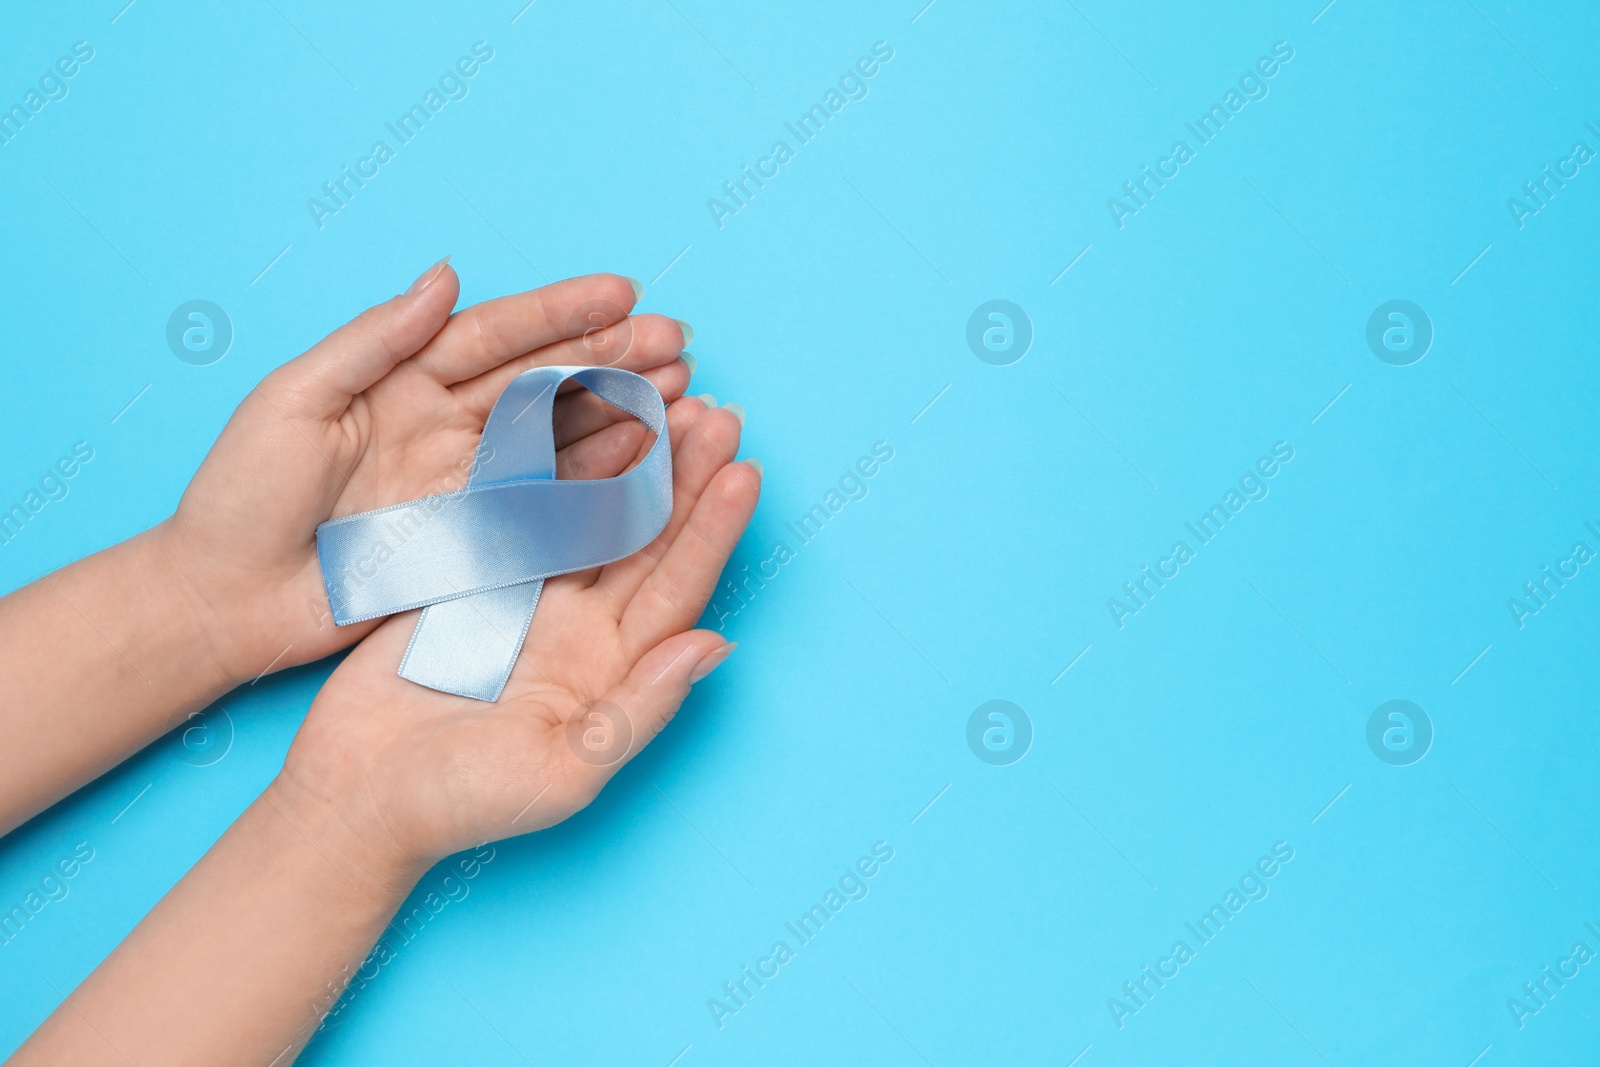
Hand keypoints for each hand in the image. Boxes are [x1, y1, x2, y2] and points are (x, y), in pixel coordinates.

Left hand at [155, 263, 693, 684]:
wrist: (223, 598)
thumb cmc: (240, 493)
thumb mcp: (295, 399)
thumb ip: (374, 340)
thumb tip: (446, 277)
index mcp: (403, 381)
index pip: (496, 338)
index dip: (560, 313)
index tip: (623, 294)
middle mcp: (447, 427)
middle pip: (544, 383)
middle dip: (613, 358)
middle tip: (679, 343)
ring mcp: (467, 486)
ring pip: (561, 441)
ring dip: (622, 415)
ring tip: (683, 394)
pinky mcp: (475, 542)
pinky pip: (549, 508)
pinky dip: (601, 484)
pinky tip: (647, 459)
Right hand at [270, 394, 758, 867]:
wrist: (354, 797)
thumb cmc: (461, 803)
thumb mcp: (564, 772)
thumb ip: (639, 710)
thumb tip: (714, 646)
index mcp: (615, 669)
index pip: (677, 586)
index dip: (713, 530)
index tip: (744, 471)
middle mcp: (585, 626)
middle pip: (646, 537)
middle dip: (682, 474)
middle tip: (716, 410)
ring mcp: (531, 596)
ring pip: (590, 512)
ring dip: (625, 458)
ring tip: (660, 398)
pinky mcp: (475, 575)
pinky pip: (522, 509)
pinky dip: (549, 465)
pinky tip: (573, 418)